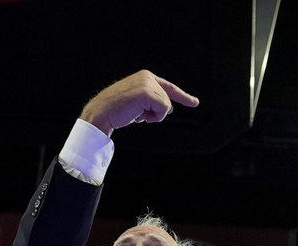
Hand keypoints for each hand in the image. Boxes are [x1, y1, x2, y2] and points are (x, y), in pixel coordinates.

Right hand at [79, 70, 198, 135]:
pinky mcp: (147, 92)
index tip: (195, 102)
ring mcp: (147, 83)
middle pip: (168, 101)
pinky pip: (163, 110)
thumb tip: (170, 109)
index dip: (183, 96)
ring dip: (153, 115)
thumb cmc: (118, 110)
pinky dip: (154, 117)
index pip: (169, 88)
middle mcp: (147, 77)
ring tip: (135, 112)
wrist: (102, 113)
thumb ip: (155, 102)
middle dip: (156, 112)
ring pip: (166, 106)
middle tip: (136, 112)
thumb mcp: (139, 103)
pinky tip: (138, 115)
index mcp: (145, 77)